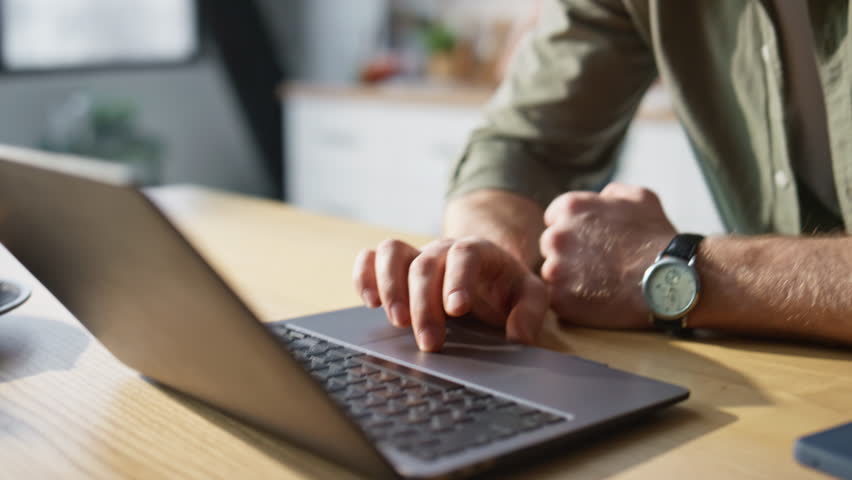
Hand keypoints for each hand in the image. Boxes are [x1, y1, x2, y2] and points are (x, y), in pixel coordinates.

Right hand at [352, 237, 548, 351]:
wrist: (485, 270)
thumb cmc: (506, 286)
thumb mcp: (530, 295)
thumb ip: (530, 312)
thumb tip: (518, 338)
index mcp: (479, 251)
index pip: (464, 255)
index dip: (458, 280)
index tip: (456, 310)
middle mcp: (442, 249)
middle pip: (424, 264)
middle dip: (424, 305)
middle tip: (429, 342)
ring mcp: (416, 255)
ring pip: (391, 252)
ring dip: (389, 286)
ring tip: (397, 321)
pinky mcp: (394, 267)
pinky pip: (369, 259)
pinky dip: (364, 277)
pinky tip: (370, 303)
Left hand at [539, 183, 675, 327]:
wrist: (670, 280)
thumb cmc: (657, 238)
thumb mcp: (640, 198)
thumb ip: (612, 193)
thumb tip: (601, 197)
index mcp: (571, 207)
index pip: (554, 217)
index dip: (573, 229)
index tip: (590, 242)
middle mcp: (557, 235)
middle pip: (550, 245)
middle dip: (568, 252)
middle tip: (596, 264)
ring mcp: (556, 268)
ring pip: (552, 272)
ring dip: (568, 277)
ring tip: (598, 283)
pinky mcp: (559, 298)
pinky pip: (557, 297)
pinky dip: (571, 300)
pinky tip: (595, 299)